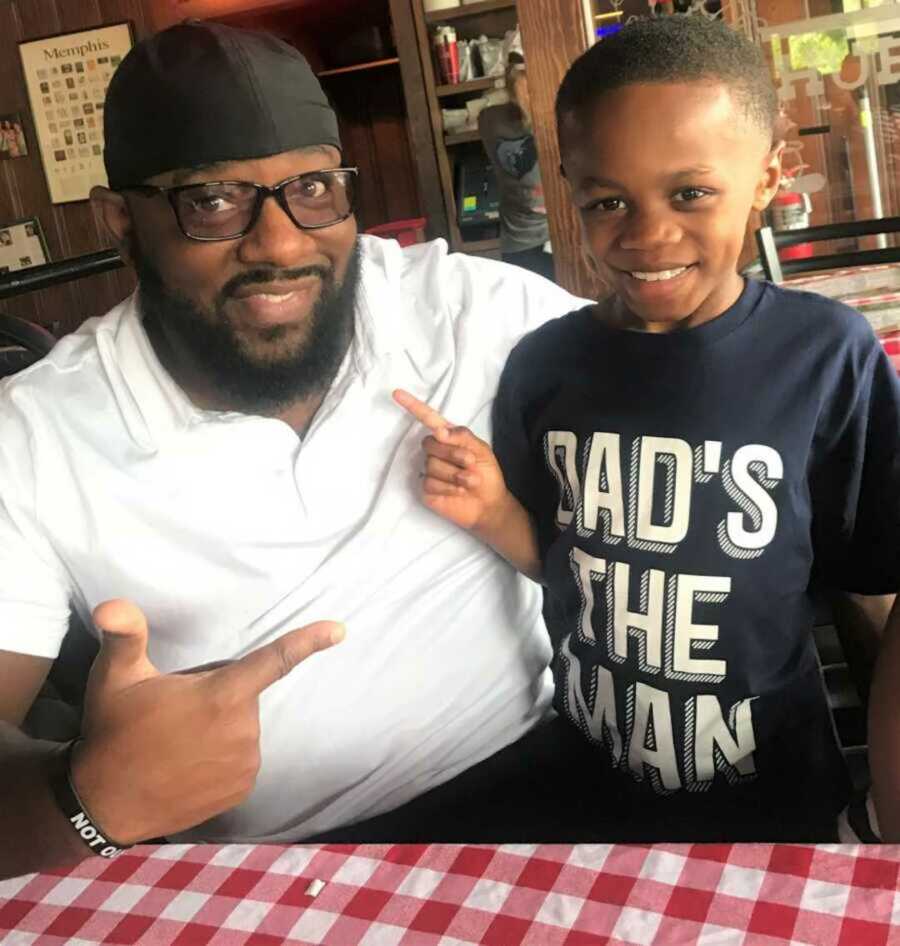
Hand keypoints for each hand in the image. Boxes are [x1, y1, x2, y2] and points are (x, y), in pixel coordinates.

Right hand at [72, 599, 343, 844]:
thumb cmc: (112, 732)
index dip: (308, 641)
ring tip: (177, 741)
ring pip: (242, 728)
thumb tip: (110, 604)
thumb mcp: (114, 677)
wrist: (104, 806)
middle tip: (176, 710)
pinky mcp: (242, 790)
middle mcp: (244, 730)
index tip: (339, 630)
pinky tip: (188, 764)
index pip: (274, 660)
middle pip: (243, 695)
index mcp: (222, 695)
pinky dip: (221, 755)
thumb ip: (123, 635)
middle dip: (219, 694)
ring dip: (220, 727)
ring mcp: (246, 764)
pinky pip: (240, 758)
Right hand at [393, 388, 508, 531]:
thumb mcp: (482, 450)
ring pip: (432, 466)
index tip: (397, 393)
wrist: (488, 504)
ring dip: (455, 475)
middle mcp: (435, 451)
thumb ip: (463, 437)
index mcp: (448, 437)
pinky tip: (458, 491)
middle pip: (431, 443)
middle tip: (470, 463)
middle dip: (453, 454)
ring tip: (468, 482)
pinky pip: (430, 483)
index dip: (413, 406)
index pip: (428, 418)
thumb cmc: (487, 474)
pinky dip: (449, 488)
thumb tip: (439, 431)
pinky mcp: (426, 488)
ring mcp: (428, 469)